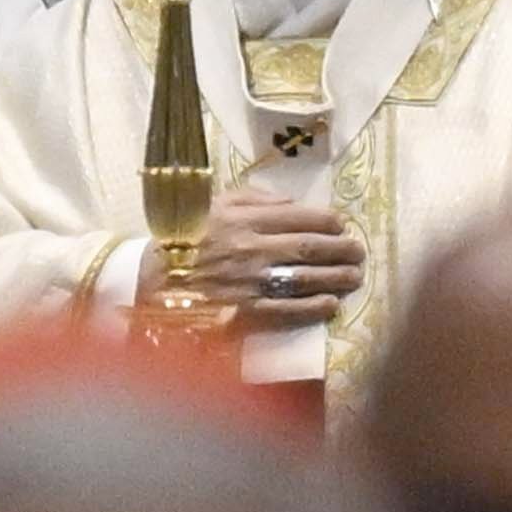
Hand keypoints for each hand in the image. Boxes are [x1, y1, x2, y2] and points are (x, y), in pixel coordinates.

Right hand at [197, 186, 365, 324]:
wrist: (152, 281)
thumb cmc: (186, 238)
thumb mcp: (216, 205)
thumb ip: (255, 197)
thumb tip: (294, 203)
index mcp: (244, 219)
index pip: (301, 217)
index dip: (329, 222)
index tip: (342, 226)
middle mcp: (251, 249)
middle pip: (311, 247)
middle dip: (342, 249)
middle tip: (358, 252)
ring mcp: (250, 283)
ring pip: (306, 278)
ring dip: (336, 277)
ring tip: (354, 276)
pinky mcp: (245, 313)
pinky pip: (288, 310)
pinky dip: (313, 307)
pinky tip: (330, 304)